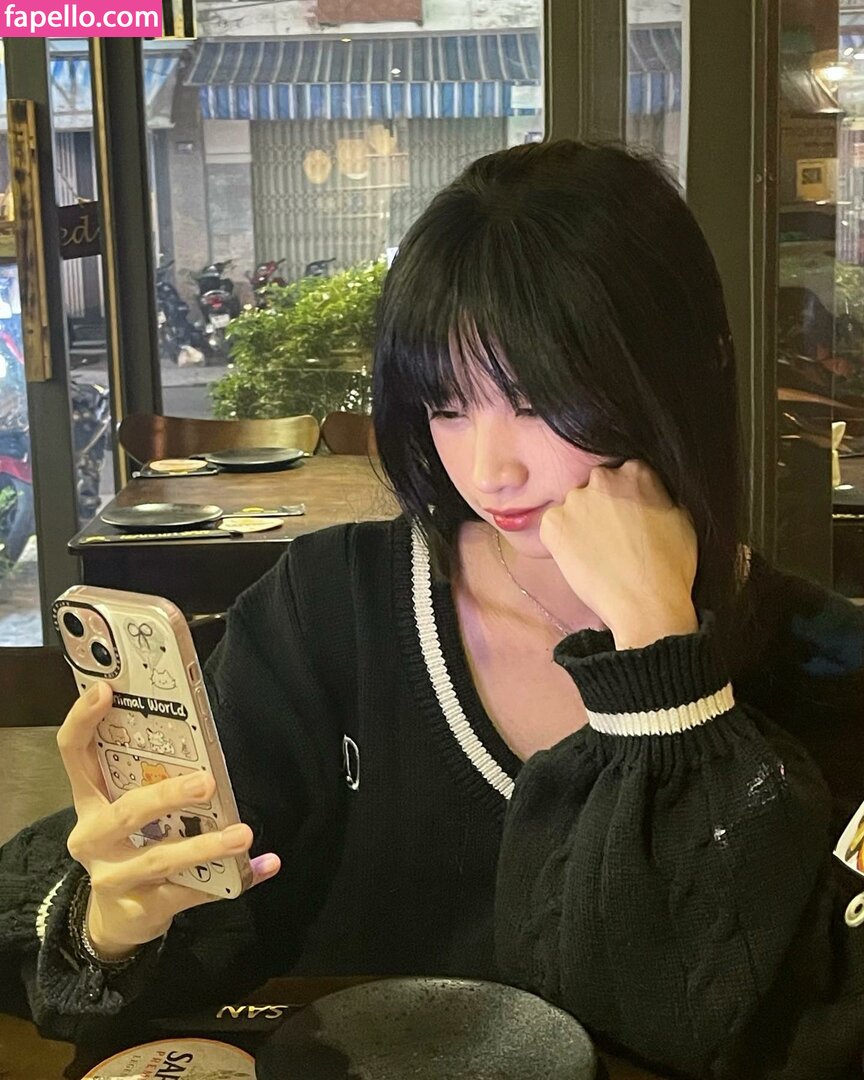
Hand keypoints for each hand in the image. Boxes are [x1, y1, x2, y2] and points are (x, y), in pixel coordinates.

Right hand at [58, 682, 280, 957]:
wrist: (114, 920)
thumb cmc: (129, 845)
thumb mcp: (125, 809)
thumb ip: (148, 777)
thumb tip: (197, 733)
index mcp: (90, 800)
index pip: (74, 753)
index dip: (84, 720)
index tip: (107, 690)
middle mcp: (94, 837)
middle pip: (127, 812)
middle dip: (168, 796)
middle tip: (207, 782)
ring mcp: (114, 877)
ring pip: (161, 859)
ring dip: (206, 845)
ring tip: (243, 834)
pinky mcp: (144, 909)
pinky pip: (193, 893)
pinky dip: (234, 878)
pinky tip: (264, 864)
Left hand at [539, 460, 698, 647]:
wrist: (646, 603)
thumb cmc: (671, 567)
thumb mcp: (682, 517)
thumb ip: (660, 494)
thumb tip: (651, 492)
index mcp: (637, 470)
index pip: (623, 475)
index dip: (624, 500)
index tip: (626, 519)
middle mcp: (603, 477)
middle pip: (596, 488)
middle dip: (601, 508)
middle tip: (611, 538)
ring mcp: (575, 499)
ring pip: (574, 508)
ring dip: (581, 524)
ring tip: (597, 553)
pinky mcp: (553, 523)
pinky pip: (553, 526)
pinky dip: (561, 540)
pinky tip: (581, 559)